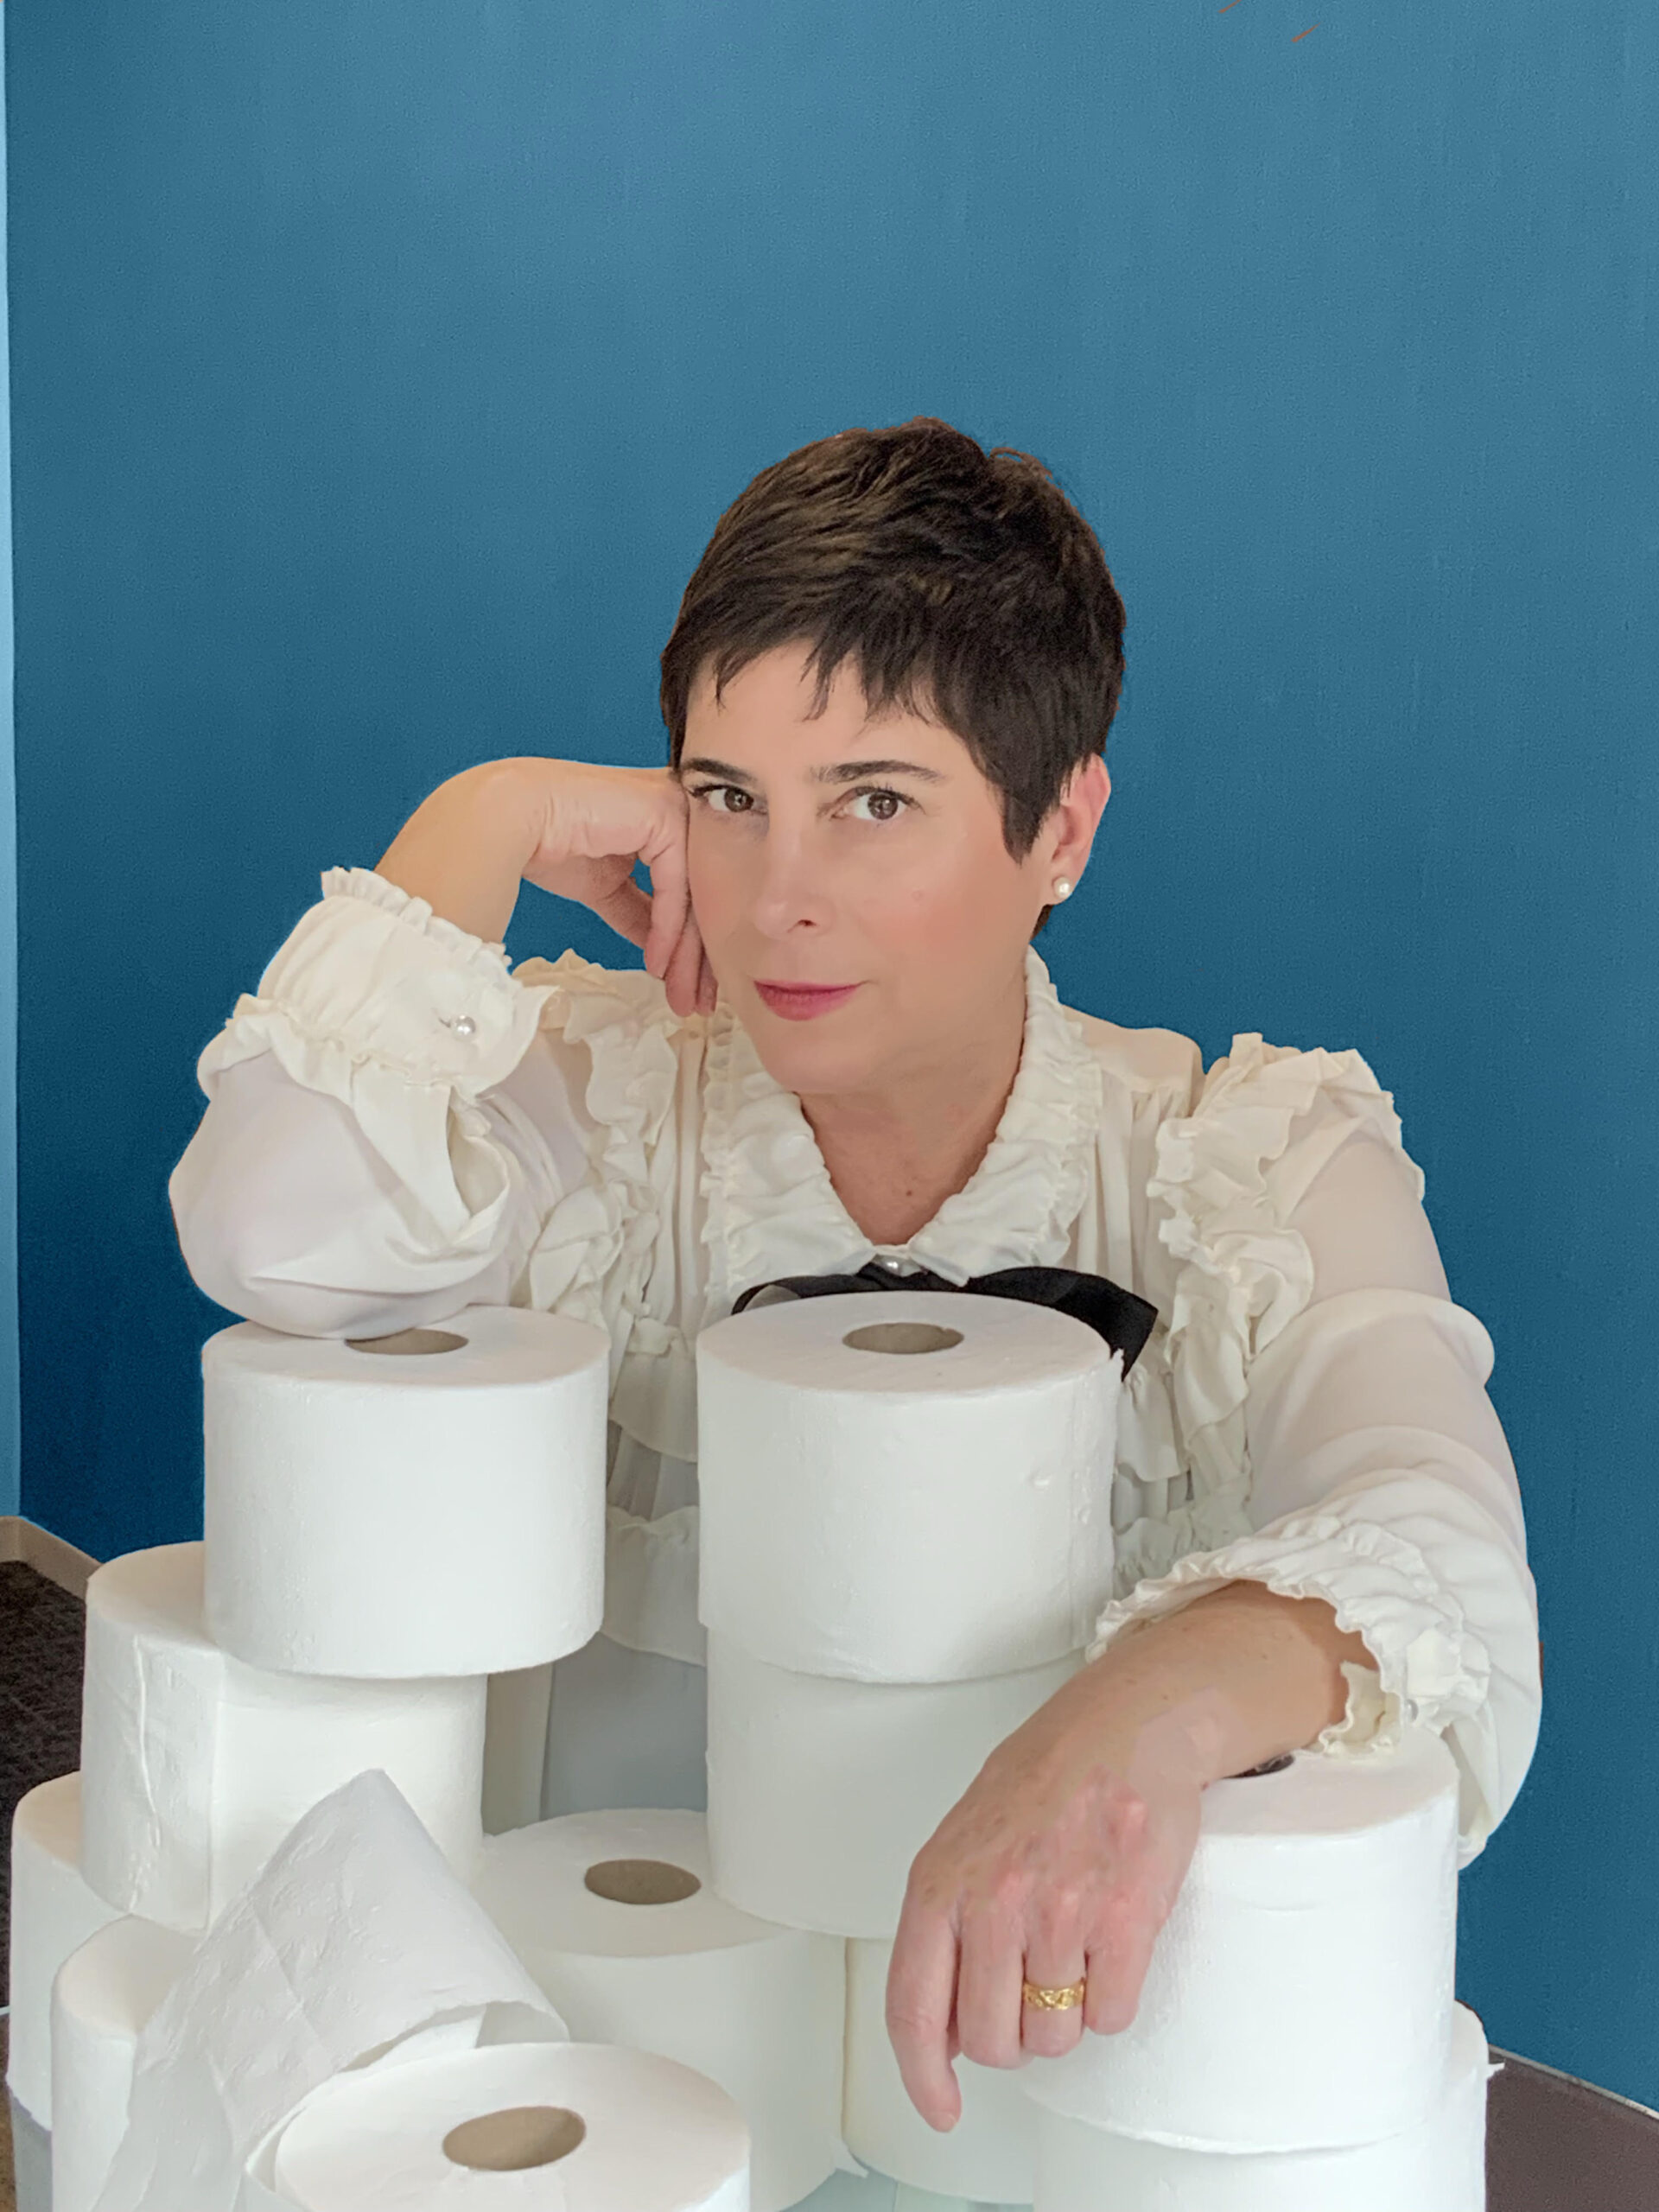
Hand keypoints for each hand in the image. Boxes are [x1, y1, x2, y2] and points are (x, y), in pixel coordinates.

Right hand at [377, 758, 716, 1018]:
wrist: (509, 820)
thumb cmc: (543, 842)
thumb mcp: (603, 887)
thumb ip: (639, 912)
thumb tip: (664, 951)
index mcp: (662, 819)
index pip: (689, 889)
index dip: (690, 944)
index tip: (690, 988)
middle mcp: (675, 810)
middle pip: (698, 895)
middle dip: (698, 958)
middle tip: (698, 1004)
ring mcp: (674, 809)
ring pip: (694, 896)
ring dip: (686, 955)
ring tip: (682, 996)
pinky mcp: (665, 815)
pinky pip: (676, 888)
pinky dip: (669, 931)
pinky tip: (657, 963)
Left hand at [884, 1706, 1208, 2131]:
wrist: (1126, 1727)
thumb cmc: (1046, 1775)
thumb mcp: (965, 1839)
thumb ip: (946, 1924)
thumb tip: (947, 2022)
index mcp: (940, 1883)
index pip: (913, 2010)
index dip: (923, 2076)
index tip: (941, 2108)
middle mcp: (994, 1904)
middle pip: (992, 2041)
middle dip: (1012, 2033)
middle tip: (1032, 1986)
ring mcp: (1060, 1915)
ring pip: (1055, 2037)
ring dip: (1067, 2013)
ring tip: (1075, 1945)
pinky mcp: (1124, 1921)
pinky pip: (1111, 2015)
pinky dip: (1114, 1995)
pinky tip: (1111, 1941)